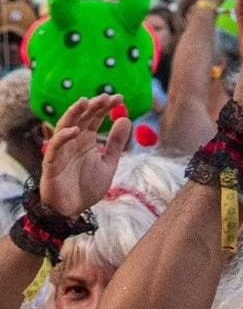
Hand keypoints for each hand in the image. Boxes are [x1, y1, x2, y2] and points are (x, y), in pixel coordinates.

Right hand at [39, 96, 130, 218]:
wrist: (71, 212)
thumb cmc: (87, 188)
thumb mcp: (108, 164)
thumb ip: (116, 143)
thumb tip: (126, 118)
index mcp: (86, 140)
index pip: (95, 118)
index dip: (105, 107)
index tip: (120, 98)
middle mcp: (73, 142)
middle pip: (81, 118)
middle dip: (93, 106)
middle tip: (106, 96)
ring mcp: (61, 151)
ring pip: (65, 126)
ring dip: (74, 113)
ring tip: (85, 102)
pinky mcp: (51, 164)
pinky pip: (54, 147)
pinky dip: (63, 137)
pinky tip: (75, 130)